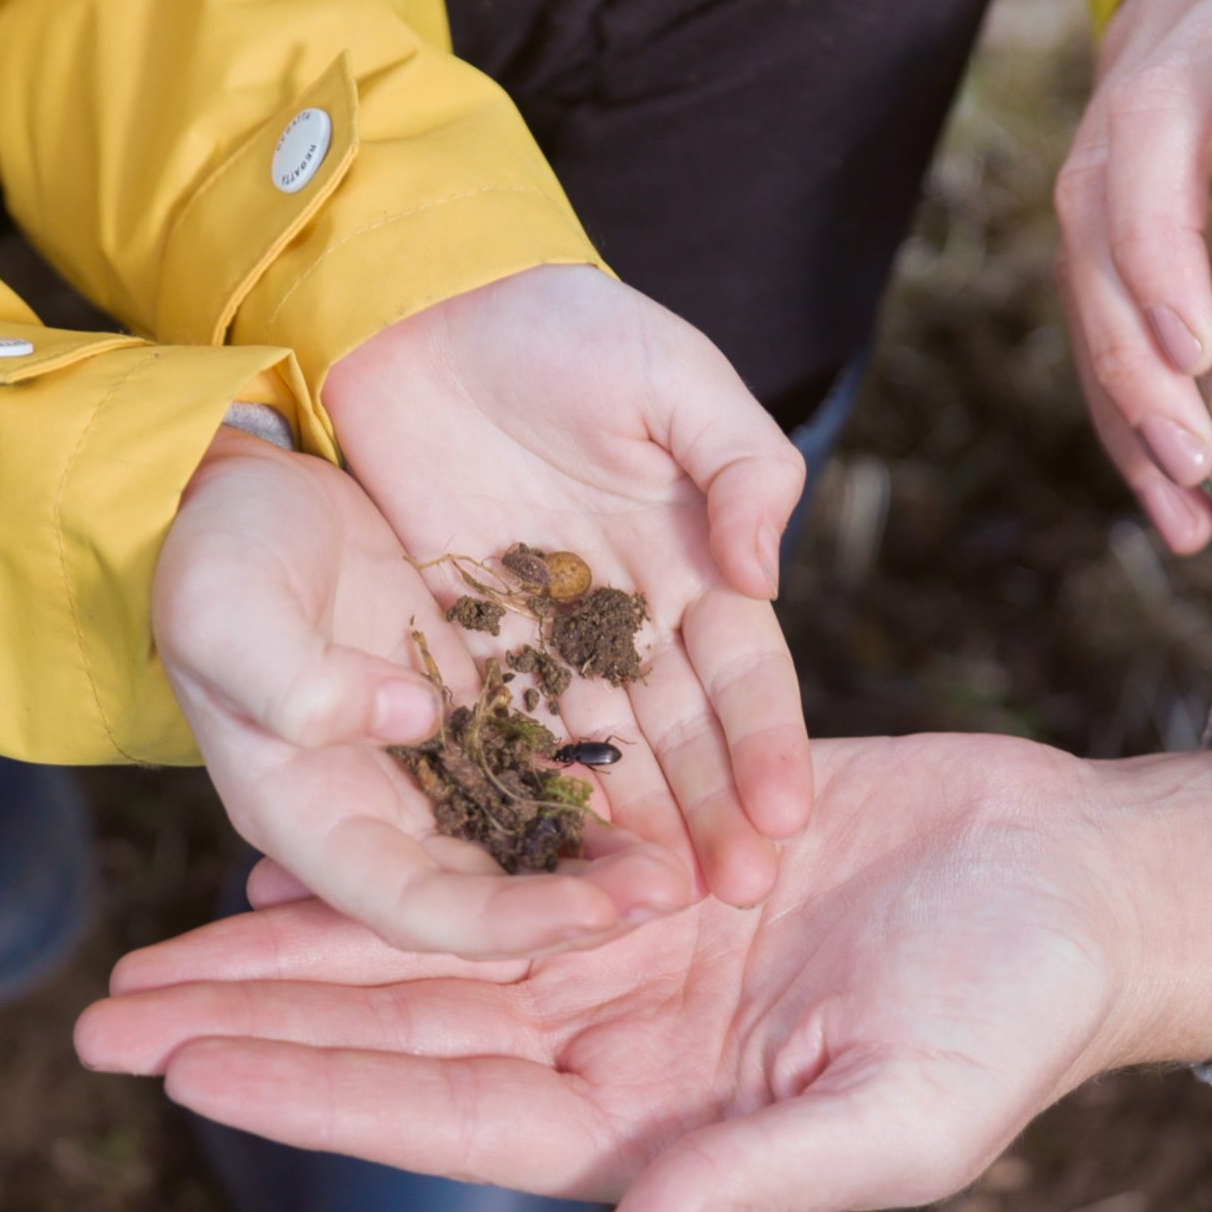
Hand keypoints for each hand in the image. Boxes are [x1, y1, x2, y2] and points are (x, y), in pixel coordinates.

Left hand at [75, 735, 1211, 1211]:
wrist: (1086, 878)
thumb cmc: (1016, 1011)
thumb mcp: (895, 1117)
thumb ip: (740, 1187)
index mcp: (651, 1120)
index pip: (440, 1114)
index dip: (305, 1094)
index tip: (175, 1072)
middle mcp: (614, 1038)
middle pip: (398, 1033)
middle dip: (252, 1025)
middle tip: (99, 1017)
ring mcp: (626, 946)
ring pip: (426, 946)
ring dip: (296, 942)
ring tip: (161, 941)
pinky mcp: (653, 853)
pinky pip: (500, 852)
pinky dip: (403, 852)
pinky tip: (306, 850)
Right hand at [154, 430, 690, 957]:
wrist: (239, 482)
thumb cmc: (212, 552)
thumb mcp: (228, 610)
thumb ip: (301, 680)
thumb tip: (417, 718)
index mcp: (310, 815)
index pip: (419, 907)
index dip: (510, 924)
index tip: (601, 913)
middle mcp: (381, 808)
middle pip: (494, 890)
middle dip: (589, 902)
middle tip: (686, 892)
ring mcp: (433, 759)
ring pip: (535, 831)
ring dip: (616, 849)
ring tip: (710, 849)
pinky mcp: (476, 702)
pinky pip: (552, 755)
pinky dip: (610, 773)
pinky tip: (689, 768)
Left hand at [322, 265, 811, 904]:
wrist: (425, 304)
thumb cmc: (565, 327)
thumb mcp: (672, 374)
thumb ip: (740, 464)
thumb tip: (767, 572)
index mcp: (697, 559)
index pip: (745, 673)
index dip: (767, 746)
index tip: (786, 819)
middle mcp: (630, 616)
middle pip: (680, 736)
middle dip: (712, 816)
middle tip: (737, 898)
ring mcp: (545, 637)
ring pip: (596, 753)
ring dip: (629, 828)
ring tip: (651, 907)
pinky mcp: (463, 640)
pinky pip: (499, 729)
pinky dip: (524, 792)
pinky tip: (538, 858)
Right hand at [1055, 0, 1211, 553]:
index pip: (1148, 133)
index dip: (1152, 241)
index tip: (1194, 344)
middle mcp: (1146, 80)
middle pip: (1090, 229)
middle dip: (1130, 362)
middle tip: (1196, 467)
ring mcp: (1123, 134)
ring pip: (1081, 274)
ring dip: (1120, 402)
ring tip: (1184, 516)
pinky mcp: (1132, 185)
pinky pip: (1101, 288)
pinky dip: (1126, 382)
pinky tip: (1169, 466)